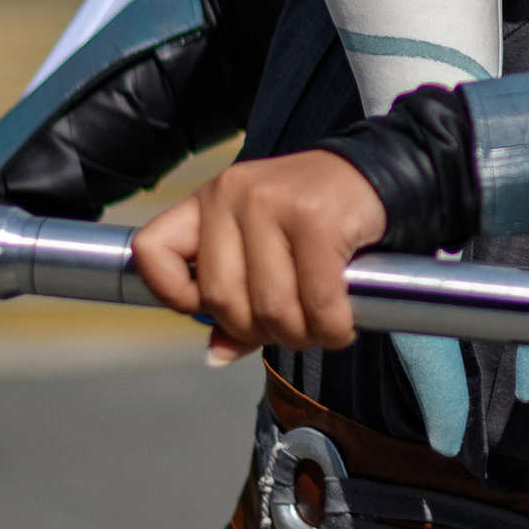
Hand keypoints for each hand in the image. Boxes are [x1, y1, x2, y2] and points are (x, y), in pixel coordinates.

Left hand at [131, 151, 386, 362]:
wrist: (376, 172)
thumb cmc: (314, 216)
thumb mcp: (262, 244)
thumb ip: (236, 295)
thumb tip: (216, 355)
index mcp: (210, 199)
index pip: (152, 251)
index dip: (173, 295)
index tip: (208, 311)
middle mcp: (234, 194)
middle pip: (221, 299)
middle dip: (259, 331)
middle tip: (290, 329)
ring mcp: (275, 203)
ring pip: (271, 308)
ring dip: (301, 336)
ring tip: (320, 328)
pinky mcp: (318, 219)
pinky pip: (317, 302)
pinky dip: (332, 328)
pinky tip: (341, 324)